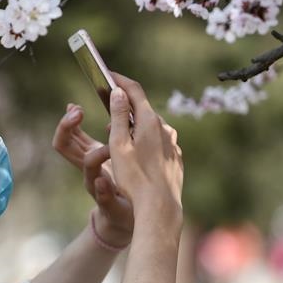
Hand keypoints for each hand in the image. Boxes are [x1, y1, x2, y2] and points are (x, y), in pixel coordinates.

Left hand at [53, 103, 133, 244]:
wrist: (117, 218)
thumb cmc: (121, 216)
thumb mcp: (118, 210)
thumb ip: (107, 198)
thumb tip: (99, 183)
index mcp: (94, 180)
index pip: (88, 162)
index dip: (99, 151)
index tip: (115, 146)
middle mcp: (85, 168)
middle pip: (64, 146)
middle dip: (67, 127)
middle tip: (78, 111)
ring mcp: (85, 158)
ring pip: (68, 138)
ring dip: (69, 121)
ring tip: (75, 107)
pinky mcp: (90, 153)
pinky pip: (77, 135)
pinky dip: (74, 121)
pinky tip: (75, 106)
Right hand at [107, 71, 183, 216]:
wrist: (159, 207)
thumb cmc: (134, 178)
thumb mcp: (118, 145)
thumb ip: (118, 116)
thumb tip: (119, 93)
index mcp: (148, 121)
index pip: (133, 91)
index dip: (119, 80)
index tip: (107, 75)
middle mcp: (164, 128)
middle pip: (142, 109)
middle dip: (125, 107)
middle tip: (108, 111)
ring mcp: (172, 144)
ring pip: (151, 128)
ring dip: (135, 127)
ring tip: (120, 140)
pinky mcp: (175, 159)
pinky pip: (159, 144)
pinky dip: (146, 142)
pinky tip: (138, 157)